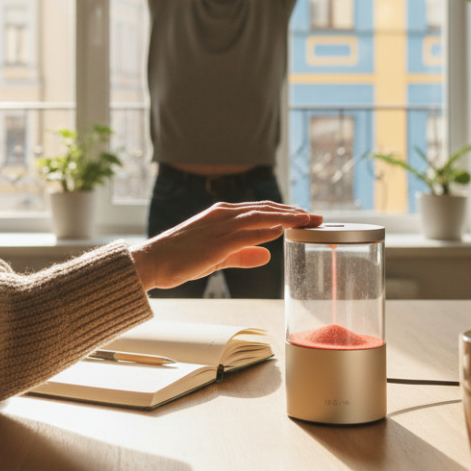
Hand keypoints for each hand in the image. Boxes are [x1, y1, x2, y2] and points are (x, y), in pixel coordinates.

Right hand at [130, 201, 321, 290]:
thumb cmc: (180, 259)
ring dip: (288, 217)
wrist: (152, 261)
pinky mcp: (218, 241)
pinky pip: (248, 232)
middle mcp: (224, 214)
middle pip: (267, 209)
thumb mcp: (217, 257)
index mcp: (223, 214)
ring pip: (261, 216)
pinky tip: (284, 230)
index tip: (306, 217)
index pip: (261, 209)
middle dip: (294, 213)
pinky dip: (268, 229)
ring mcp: (221, 225)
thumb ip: (243, 254)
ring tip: (309, 220)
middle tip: (318, 217)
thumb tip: (268, 255)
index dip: (286, 212)